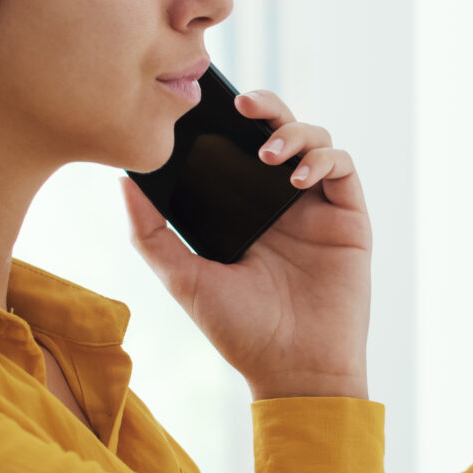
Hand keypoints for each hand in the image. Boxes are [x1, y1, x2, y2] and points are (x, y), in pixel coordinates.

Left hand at [122, 90, 372, 399]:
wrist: (294, 370)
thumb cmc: (240, 331)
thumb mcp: (184, 279)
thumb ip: (150, 234)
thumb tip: (122, 181)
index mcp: (243, 209)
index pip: (235, 146)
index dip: (225, 119)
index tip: (204, 103)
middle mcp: (280, 202)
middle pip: (277, 130)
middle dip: (263, 106)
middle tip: (241, 103)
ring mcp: (316, 207)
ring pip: (314, 139)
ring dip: (294, 132)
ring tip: (268, 154)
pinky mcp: (349, 218)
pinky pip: (343, 168)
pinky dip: (323, 159)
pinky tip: (297, 177)